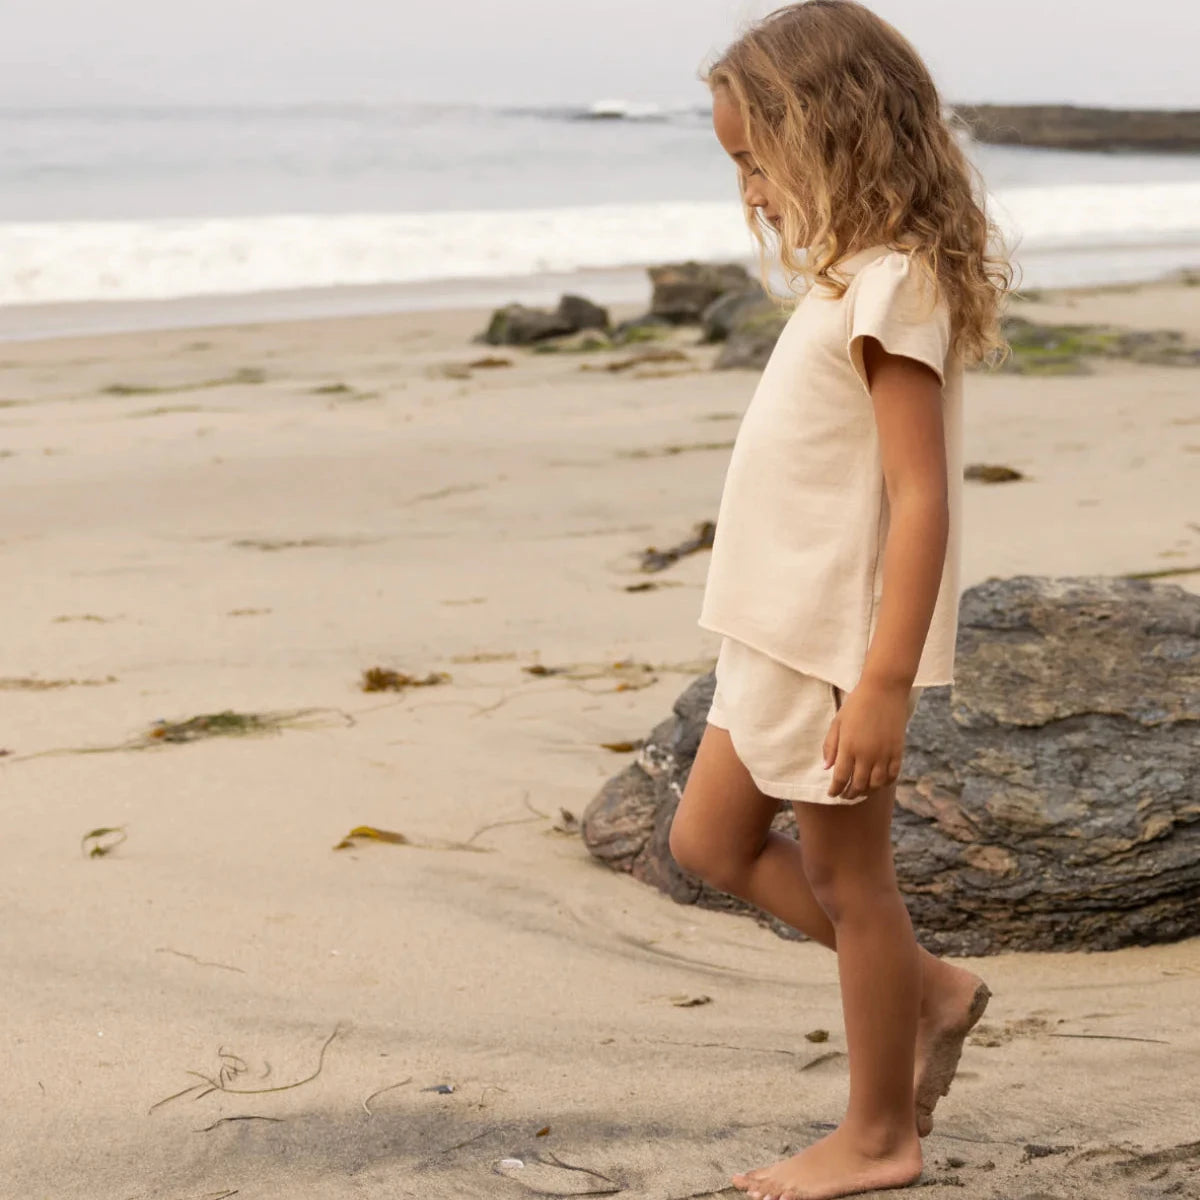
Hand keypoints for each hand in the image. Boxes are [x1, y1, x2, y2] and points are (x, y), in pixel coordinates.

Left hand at [823, 680, 910, 799]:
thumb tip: (826, 767)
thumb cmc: (856, 704)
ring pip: (876, 784)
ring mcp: (884, 754)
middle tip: (845, 795)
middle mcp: (867, 754)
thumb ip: (831, 746)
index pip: (841, 778)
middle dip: (850, 794)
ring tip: (860, 791)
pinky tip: (878, 783)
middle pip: (858, 785)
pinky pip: (892, 775)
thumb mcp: (837, 722)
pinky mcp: (898, 751)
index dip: (835, 790)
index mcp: (849, 747)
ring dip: (867, 791)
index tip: (831, 794)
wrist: (884, 690)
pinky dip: (885, 783)